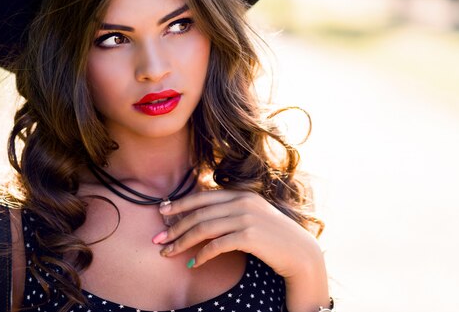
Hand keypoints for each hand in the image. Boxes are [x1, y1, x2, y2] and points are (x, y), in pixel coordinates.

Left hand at [151, 190, 321, 278]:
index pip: (202, 196)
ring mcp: (246, 218)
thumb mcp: (252, 216)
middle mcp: (242, 202)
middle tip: (157, 239)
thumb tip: (200, 217)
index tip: (162, 212)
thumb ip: (230, 211)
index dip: (179, 204)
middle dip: (174, 226)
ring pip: (203, 229)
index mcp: (240, 194)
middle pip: (198, 213)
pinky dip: (202, 255)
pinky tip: (193, 264)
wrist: (301, 253)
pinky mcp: (250, 236)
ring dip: (182, 242)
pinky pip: (217, 245)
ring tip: (168, 252)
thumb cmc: (273, 237)